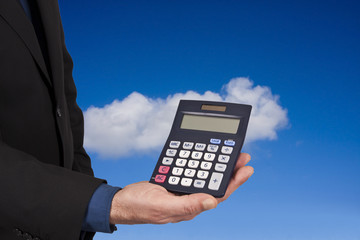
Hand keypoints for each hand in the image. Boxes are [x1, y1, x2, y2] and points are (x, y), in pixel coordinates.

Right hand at [109, 153, 253, 224]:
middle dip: (230, 170)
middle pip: (215, 184)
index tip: (246, 168)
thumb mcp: (162, 206)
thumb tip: (213, 201)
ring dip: (218, 166)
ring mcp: (182, 192)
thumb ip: (187, 205)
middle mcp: (190, 200)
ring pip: (205, 177)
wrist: (122, 203)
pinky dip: (201, 163)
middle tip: (242, 155)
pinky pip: (192, 173)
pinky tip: (205, 156)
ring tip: (229, 153)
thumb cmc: (140, 207)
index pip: (218, 194)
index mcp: (190, 207)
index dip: (234, 181)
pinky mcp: (175, 184)